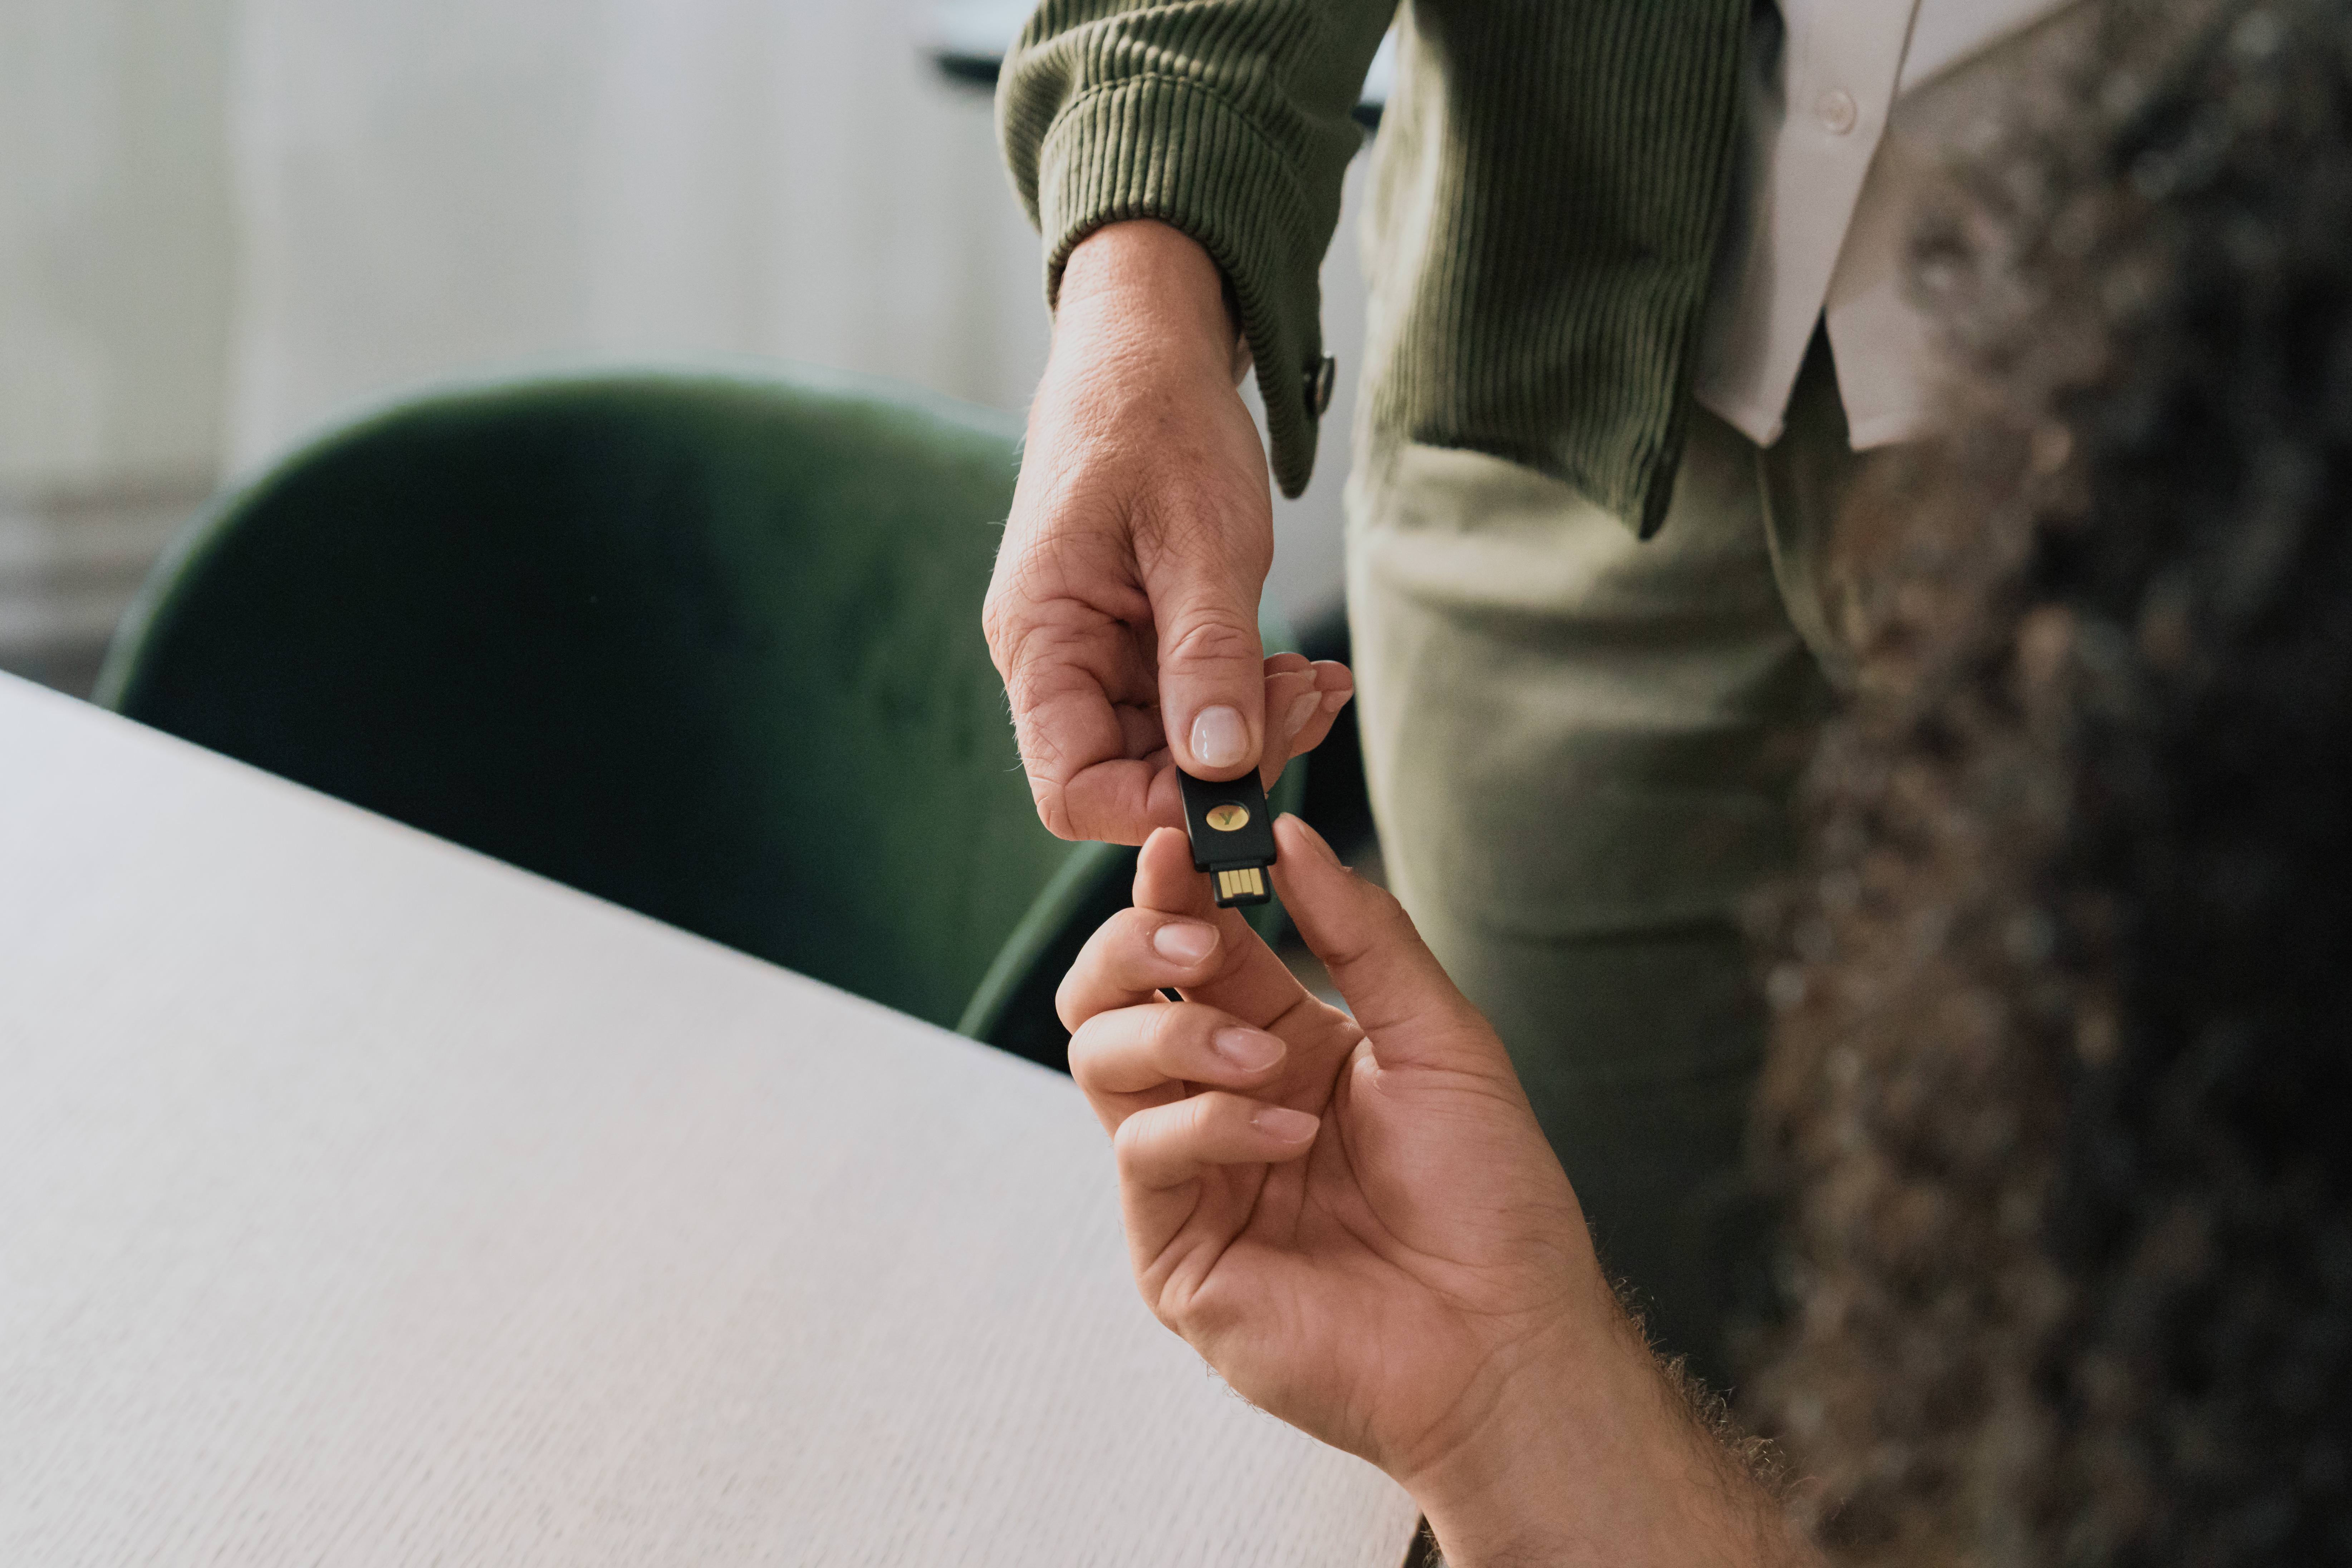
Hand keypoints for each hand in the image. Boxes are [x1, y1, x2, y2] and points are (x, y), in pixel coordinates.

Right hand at [985, 220, 1351, 844]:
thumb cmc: (1160, 420)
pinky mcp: (1136, 646)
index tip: (1244, 780)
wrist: (1151, 350)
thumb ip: (1207, 654)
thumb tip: (1217, 768)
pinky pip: (1190, 709)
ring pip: (1170, 751)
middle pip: (1128, 780)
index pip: (1073, 789)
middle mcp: (1054, 662)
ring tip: (1316, 681)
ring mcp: (1095, 657)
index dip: (1158, 810)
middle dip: (1227, 765)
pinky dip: (1249, 702)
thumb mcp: (1199, 535)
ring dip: (1252, 733)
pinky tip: (1299, 671)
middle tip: (1309, 700)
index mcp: (1039, 638)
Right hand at [1059, 819, 1812, 1567]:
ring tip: (1264, 1056)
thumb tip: (1290, 835)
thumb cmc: (1488, 1198)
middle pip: (1111, 997)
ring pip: (1101, 1062)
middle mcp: (1219, 1100)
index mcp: (1278, 1043)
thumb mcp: (1442, 1037)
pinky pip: (1143, 1153)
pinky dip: (1208, 1123)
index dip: (1173, 888)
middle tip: (1194, 935)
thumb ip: (1363, 934)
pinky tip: (1285, 1132)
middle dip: (1136, 945)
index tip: (1179, 840)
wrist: (1506, 1336)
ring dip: (1174, 1031)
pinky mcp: (1174, 1251)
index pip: (1190, 947)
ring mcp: (1190, 1177)